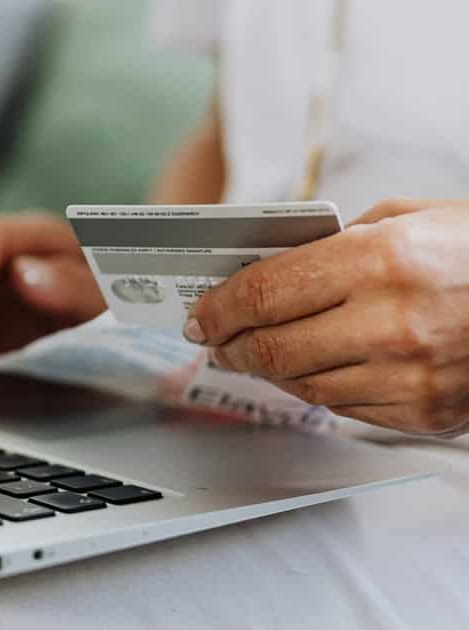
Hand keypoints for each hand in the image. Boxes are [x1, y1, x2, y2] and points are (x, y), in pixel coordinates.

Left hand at [184, 199, 468, 435]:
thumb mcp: (410, 218)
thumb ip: (336, 244)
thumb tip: (271, 270)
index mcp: (382, 260)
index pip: (264, 294)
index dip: (219, 307)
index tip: (201, 313)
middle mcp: (394, 322)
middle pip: (272, 348)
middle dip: (230, 345)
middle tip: (214, 339)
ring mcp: (413, 374)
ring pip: (304, 386)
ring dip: (267, 371)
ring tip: (251, 354)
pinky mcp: (429, 411)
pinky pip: (347, 408)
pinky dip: (316, 390)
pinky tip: (307, 372)